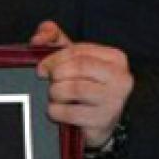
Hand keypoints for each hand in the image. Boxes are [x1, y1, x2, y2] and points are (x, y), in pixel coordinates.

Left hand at [32, 21, 132, 147]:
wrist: (96, 120)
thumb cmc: (83, 83)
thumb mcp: (71, 57)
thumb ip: (53, 38)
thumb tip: (38, 38)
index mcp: (115, 58)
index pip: (78, 52)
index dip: (54, 58)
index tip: (41, 68)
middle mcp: (120, 78)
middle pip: (78, 68)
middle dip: (55, 75)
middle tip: (49, 83)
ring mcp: (114, 101)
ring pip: (74, 89)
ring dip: (55, 92)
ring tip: (54, 96)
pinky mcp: (103, 121)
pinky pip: (70, 112)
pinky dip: (56, 111)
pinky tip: (56, 111)